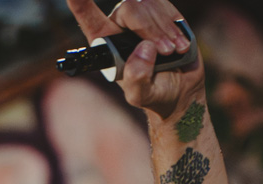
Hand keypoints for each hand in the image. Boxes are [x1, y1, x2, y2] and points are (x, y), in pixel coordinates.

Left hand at [65, 0, 204, 118]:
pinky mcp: (159, 11)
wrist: (181, 90)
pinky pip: (164, 5)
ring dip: (165, 29)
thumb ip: (137, 79)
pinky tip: (181, 44)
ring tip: (173, 52)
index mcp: (107, 45)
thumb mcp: (141, 96)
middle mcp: (120, 26)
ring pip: (149, 4)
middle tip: (165, 52)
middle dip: (149, 29)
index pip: (89, 19)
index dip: (81, 3)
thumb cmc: (156, 94)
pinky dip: (174, 25)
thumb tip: (145, 48)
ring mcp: (140, 16)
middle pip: (129, 9)